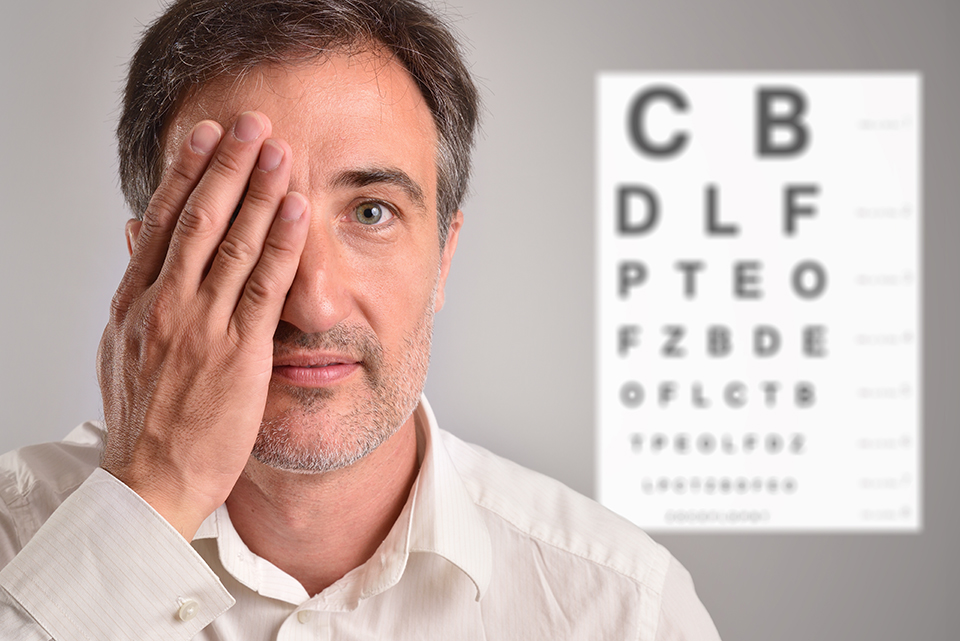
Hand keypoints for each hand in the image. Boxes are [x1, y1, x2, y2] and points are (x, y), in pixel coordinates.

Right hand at [97, 112, 309, 539]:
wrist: (149, 482)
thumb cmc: (144, 418)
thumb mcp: (123, 346)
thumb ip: (137, 287)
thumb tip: (137, 233)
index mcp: (135, 302)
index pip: (163, 221)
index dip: (186, 172)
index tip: (205, 134)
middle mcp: (165, 304)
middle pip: (198, 218)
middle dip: (227, 165)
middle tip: (250, 121)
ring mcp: (201, 326)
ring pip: (232, 242)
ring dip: (258, 190)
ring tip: (278, 148)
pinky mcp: (238, 352)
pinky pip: (264, 286)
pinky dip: (281, 242)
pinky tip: (296, 209)